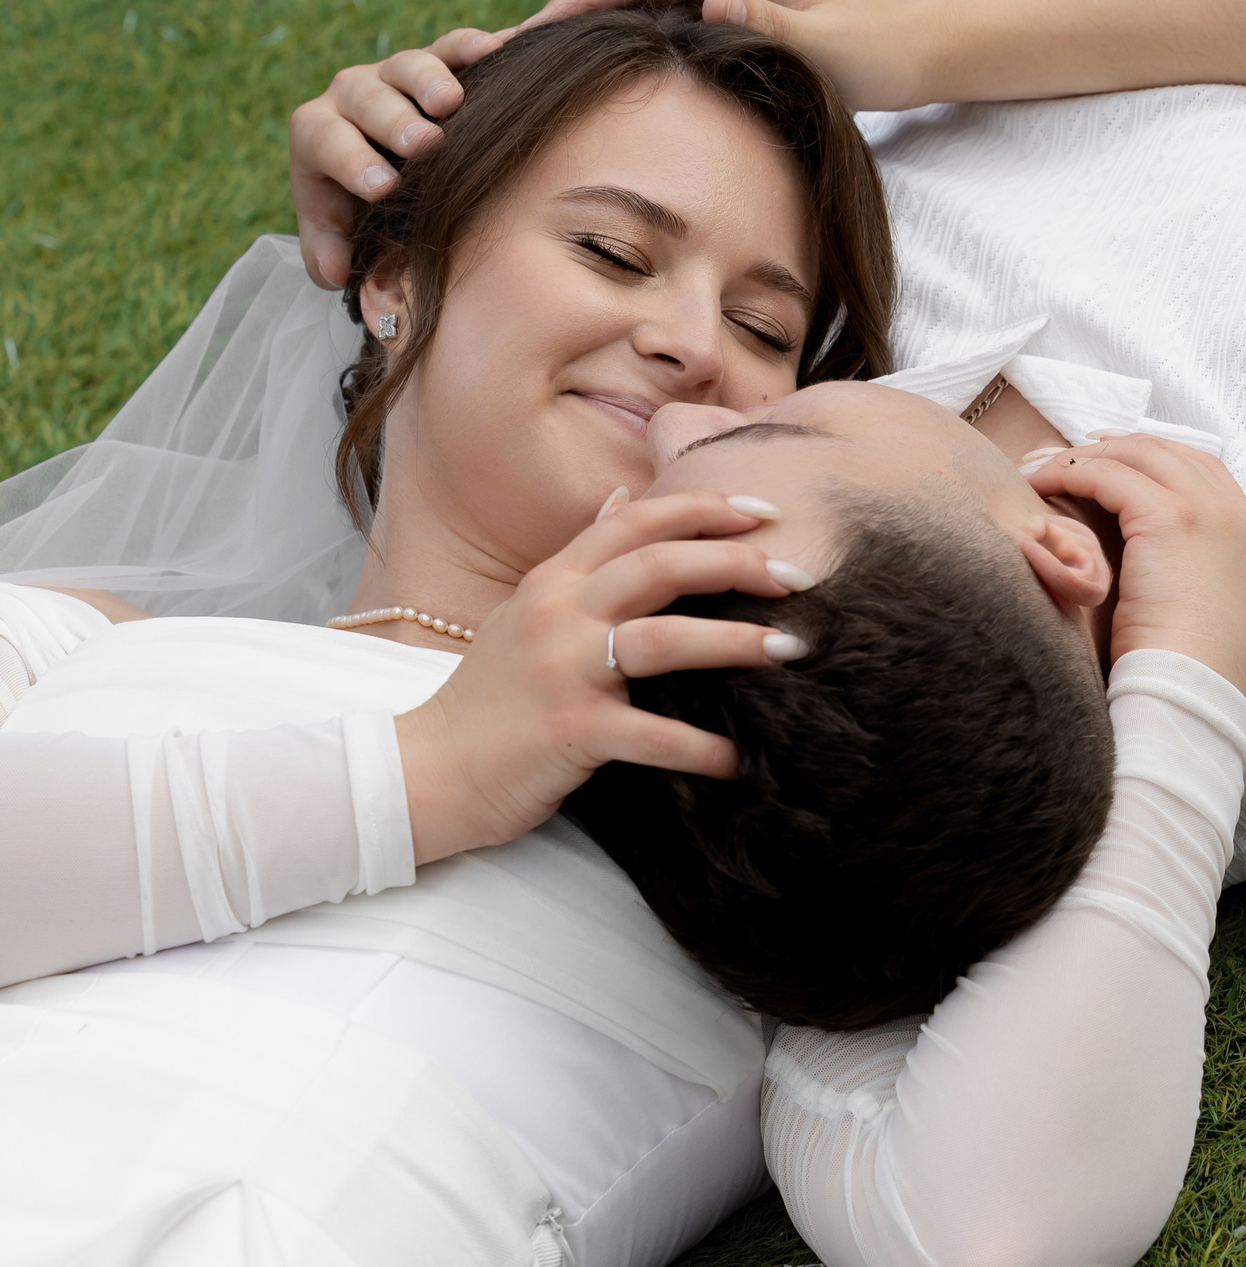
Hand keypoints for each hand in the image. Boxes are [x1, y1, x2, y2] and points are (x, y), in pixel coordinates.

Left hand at [288, 26, 504, 288]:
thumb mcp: (334, 238)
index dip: (350, 159)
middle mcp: (352, 95)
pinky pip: (454, 46)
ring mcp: (395, 75)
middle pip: (366, 97)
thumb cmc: (357, 210)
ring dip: (430, 80)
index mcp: (318, 134)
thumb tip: (336, 270)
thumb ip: (327, 255)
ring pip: (408, 64)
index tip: (382, 187)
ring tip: (452, 101)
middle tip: (424, 144)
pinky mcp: (439, 61)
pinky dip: (474, 46)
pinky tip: (502, 48)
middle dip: (394, 120)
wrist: (383, 175)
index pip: (324, 139)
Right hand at [393, 491, 807, 862]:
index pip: (637, 521)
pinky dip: (703, 748)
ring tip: (791, 650)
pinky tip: (738, 759)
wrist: (425, 768)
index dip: (705, 508)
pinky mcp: (570, 731)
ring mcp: (562, 671)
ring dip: (736, 643)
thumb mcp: (525, 610)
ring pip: (665, 639)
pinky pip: (654, 736)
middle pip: (660, 565)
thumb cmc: (488, 697)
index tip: (767, 511)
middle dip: (737, 564)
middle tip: (798, 576)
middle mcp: (558, 614)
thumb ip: (580, 558)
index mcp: (554, 581)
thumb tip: (624, 497)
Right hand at [521, 0, 952, 113]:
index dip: (574, 4)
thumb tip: (708, 1)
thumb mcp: (826, 46)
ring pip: (646, 0)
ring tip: (541, 65)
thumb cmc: (884, 51)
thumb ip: (765, 26)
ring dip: (597, 27)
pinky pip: (671, 16)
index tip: (522, 34)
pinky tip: (609, 72)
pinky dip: (633, 37)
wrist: (934, 45)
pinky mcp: (746, 4)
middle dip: (568, 14)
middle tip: (508, 54)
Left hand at [1022, 435, 1245, 699]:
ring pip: (1139, 455)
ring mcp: (1210, 513)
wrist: (1192, 698)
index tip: (1109, 462)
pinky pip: (1109, 475)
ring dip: (1086, 457)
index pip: (1203, 472)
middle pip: (1171, 452)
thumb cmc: (1186, 676)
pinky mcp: (1171, 520)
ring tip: (1043, 467)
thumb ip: (1188, 576)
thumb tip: (1146, 563)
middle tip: (1067, 456)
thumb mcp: (1200, 615)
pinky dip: (1070, 472)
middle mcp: (1240, 517)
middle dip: (1114, 448)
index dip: (1152, 460)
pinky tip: (1040, 484)